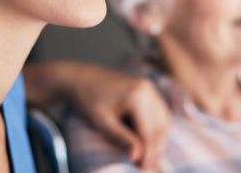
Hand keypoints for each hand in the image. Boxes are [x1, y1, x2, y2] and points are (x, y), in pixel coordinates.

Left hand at [23, 61, 170, 169]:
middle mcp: (148, 89)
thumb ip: (121, 138)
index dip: (148, 154)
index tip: (142, 170)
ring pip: (162, 119)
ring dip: (158, 139)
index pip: (149, 132)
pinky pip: (158, 111)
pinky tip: (148, 141)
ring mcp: (148, 87)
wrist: (78, 77)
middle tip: (146, 168)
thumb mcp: (102, 121)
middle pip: (159, 126)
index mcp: (138, 95)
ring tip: (149, 158)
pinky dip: (156, 127)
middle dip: (155, 149)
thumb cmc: (87, 99)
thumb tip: (137, 157)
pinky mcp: (146, 88)